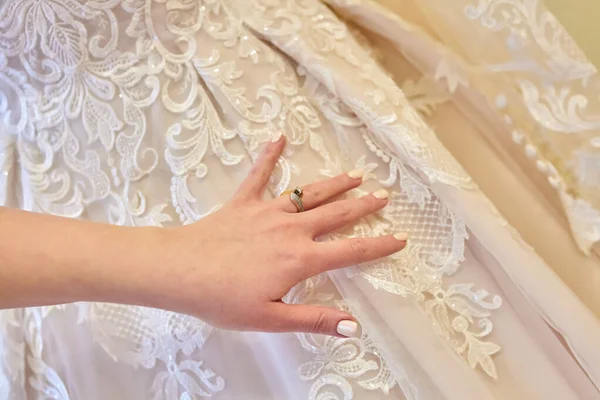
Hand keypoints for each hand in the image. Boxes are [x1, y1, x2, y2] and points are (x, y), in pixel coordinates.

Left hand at [136, 135, 406, 336]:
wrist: (179, 270)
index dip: (379, 246)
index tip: (401, 238)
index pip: (351, 251)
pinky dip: (270, 155)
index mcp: (301, 259)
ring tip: (356, 175)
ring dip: (334, 184)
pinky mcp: (244, 202)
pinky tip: (279, 136)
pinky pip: (259, 175)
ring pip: (310, 194)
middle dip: (363, 206)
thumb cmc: (222, 299)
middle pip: (336, 215)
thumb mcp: (271, 319)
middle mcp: (291, 230)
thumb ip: (313, 319)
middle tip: (383, 196)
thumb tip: (353, 326)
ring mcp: (268, 212)